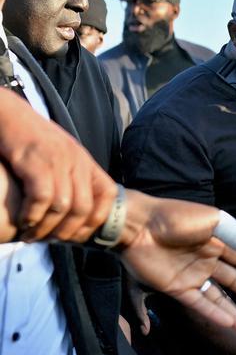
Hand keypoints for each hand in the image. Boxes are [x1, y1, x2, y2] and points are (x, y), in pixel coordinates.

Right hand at [0, 90, 115, 241]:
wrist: (8, 113)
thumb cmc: (30, 139)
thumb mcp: (59, 156)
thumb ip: (69, 177)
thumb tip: (71, 210)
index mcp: (85, 161)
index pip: (108, 195)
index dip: (96, 220)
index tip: (76, 234)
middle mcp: (76, 160)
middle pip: (85, 208)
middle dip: (67, 231)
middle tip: (48, 241)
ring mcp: (57, 160)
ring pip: (64, 206)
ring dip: (46, 227)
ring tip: (31, 235)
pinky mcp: (35, 160)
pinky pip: (42, 197)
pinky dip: (33, 215)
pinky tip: (23, 221)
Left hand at [118, 192, 235, 336]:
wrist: (141, 225)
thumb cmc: (177, 217)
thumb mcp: (214, 220)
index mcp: (214, 242)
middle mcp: (205, 261)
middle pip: (233, 281)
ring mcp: (190, 276)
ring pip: (218, 299)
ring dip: (235, 314)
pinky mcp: (175, 288)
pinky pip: (198, 304)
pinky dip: (214, 314)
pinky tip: (228, 323)